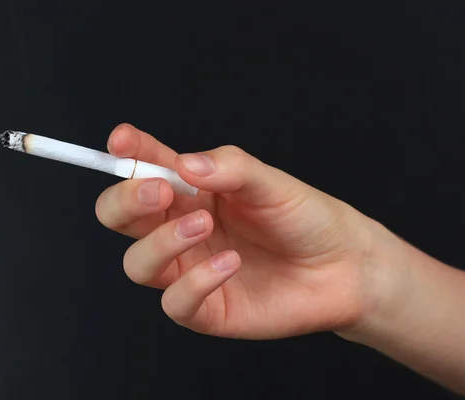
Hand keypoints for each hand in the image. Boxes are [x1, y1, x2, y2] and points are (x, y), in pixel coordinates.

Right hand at [95, 123, 389, 338]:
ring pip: (137, 262)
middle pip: (120, 217)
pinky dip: (195, 283)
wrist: (344, 268)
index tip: (122, 141)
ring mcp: (190, 269)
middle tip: (159, 190)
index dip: (126, 152)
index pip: (144, 167)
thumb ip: (229, 168)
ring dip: (161, 242)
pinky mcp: (206, 309)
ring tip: (204, 225)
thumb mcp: (271, 182)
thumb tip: (184, 164)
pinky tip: (230, 265)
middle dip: (126, 201)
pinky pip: (175, 302)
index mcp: (191, 190)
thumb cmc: (306, 217)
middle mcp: (180, 228)